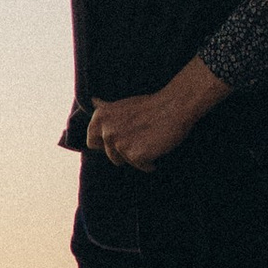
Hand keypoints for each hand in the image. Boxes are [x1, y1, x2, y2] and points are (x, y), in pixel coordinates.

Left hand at [85, 59, 228, 172]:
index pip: (92, 142)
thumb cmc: (150, 106)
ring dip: (138, 155)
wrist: (174, 106)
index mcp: (100, 117)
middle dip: (125, 150)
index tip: (122, 135)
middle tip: (140, 135)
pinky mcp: (135, 155)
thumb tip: (93, 101)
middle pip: (110, 155)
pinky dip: (149, 162)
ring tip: (149, 139)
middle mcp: (106, 131)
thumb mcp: (123, 104)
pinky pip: (140, 166)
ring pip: (125, 161)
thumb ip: (106, 108)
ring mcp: (120, 144)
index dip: (107, 143)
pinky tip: (156, 147)